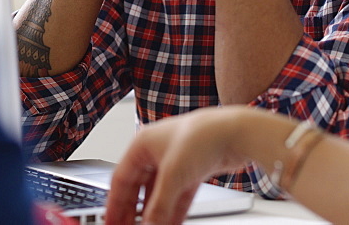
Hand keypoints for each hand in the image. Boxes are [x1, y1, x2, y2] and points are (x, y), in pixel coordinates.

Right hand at [105, 107, 251, 224]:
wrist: (237, 132)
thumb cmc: (203, 136)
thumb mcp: (173, 175)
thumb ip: (158, 206)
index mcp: (142, 144)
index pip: (121, 180)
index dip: (115, 204)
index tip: (111, 222)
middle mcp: (156, 151)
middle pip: (138, 189)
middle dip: (134, 212)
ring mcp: (175, 161)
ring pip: (158, 194)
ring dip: (154, 214)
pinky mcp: (192, 170)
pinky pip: (177, 196)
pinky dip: (172, 211)